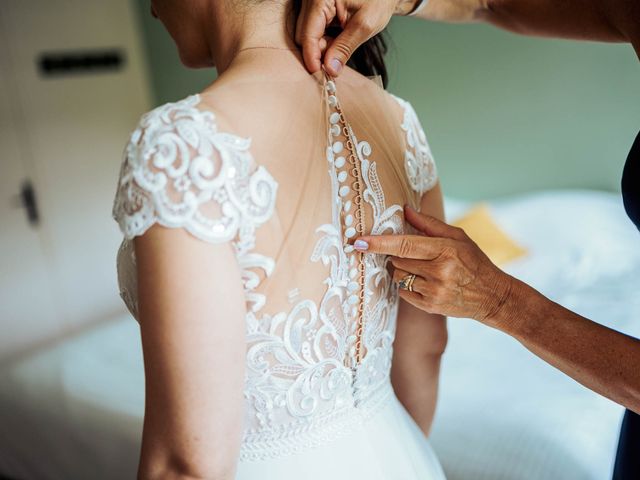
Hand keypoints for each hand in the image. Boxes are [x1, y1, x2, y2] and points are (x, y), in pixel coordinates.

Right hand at [295, 0, 413, 75]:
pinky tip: (338, 39)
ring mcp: (311, 2)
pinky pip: (313, 29)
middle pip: (303, 35)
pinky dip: (324, 39)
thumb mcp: (365, 25)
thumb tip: (330, 69)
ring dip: (322, 46)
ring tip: (342, 45)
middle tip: (335, 63)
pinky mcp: (315, 7)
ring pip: (307, 34)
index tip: (320, 75)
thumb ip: (345, 48)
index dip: (312, 57)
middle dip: (318, 52)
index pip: (307, 34)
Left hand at [353, 205, 516, 325]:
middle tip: (413, 254)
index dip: (379, 243)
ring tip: (423, 269)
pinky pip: (402, 293)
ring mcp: (433, 291)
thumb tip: (405, 210)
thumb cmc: (474, 261)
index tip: (358, 242)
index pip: (404, 245)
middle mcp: (439, 272)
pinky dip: (406, 285)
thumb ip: (429, 224)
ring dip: (402, 270)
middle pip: (397, 261)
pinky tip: (425, 282)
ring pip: (398, 277)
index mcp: (445, 250)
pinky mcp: (429, 306)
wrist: (492, 296)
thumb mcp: (457, 237)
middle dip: (397, 255)